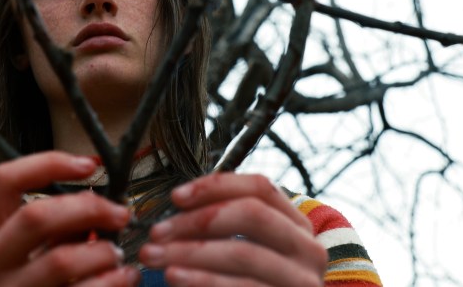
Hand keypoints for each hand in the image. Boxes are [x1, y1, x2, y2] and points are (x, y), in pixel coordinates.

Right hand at [0, 151, 140, 285]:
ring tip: (119, 255)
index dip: (50, 163)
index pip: (7, 179)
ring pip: (61, 260)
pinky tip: (124, 278)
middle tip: (120, 213)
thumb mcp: (21, 252)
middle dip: (89, 209)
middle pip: (36, 216)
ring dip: (102, 252)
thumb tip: (96, 201)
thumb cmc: (19, 285)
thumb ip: (53, 226)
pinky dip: (110, 283)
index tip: (89, 166)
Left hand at [139, 172, 326, 286]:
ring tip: (155, 255)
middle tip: (157, 231)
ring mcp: (302, 281)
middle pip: (252, 214)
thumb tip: (178, 204)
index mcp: (297, 225)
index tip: (176, 196)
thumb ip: (225, 225)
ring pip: (243, 252)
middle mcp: (308, 249)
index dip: (216, 186)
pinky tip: (175, 276)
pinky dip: (202, 280)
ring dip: (190, 251)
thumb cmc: (252, 285)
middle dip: (197, 220)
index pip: (261, 187)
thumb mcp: (248, 251)